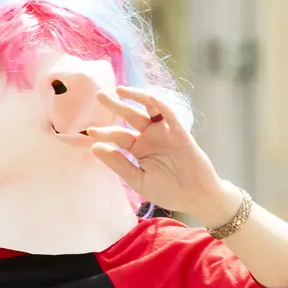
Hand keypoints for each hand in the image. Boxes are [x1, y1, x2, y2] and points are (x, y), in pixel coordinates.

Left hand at [86, 87, 237, 225]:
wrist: (196, 197)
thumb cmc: (168, 191)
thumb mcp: (137, 179)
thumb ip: (118, 163)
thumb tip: (95, 147)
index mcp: (138, 149)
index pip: (118, 136)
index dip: (104, 133)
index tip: (91, 132)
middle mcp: (149, 137)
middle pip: (129, 117)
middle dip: (115, 106)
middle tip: (99, 95)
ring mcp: (164, 132)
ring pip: (148, 109)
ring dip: (135, 97)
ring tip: (119, 90)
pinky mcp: (179, 132)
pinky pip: (168, 114)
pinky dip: (158, 104)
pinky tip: (147, 97)